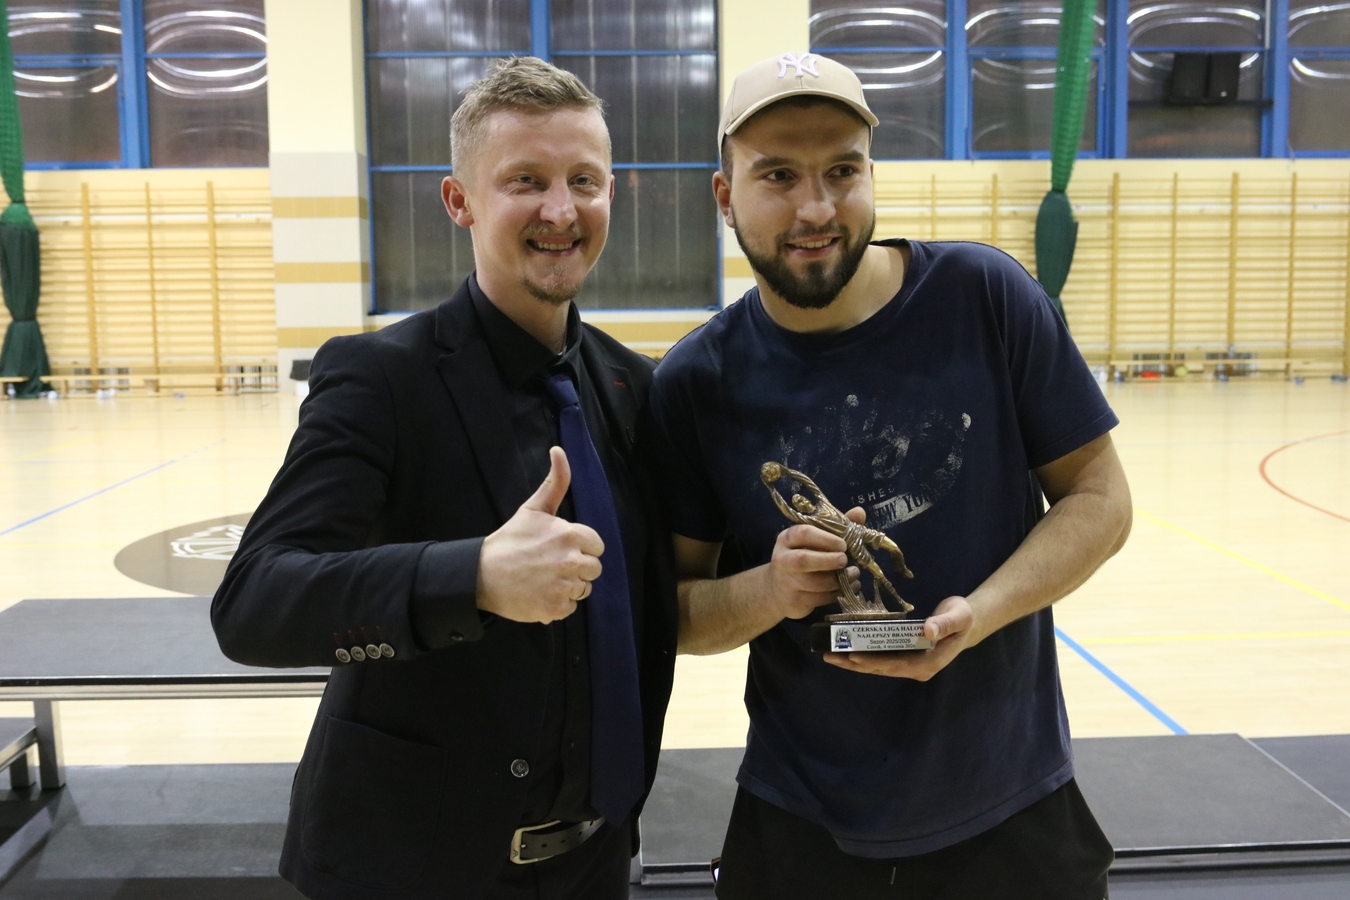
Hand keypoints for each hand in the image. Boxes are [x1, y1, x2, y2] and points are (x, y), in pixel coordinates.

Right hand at [476, 447, 602, 623]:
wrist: (482, 575)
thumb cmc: (510, 540)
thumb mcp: (533, 508)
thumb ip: (555, 482)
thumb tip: (559, 450)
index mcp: (571, 535)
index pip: (596, 545)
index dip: (581, 547)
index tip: (561, 548)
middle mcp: (572, 561)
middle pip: (593, 569)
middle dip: (578, 567)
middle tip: (552, 565)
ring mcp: (564, 587)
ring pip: (583, 589)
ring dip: (569, 586)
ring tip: (545, 579)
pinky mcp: (556, 609)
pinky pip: (571, 608)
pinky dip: (558, 604)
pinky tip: (541, 594)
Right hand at [763, 524, 857, 620]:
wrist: (777, 590)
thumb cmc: (802, 558)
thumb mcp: (816, 540)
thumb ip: (837, 527)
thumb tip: (860, 512)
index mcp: (787, 539)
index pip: (803, 533)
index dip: (825, 538)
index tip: (843, 544)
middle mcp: (783, 559)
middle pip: (803, 560)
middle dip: (828, 560)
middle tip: (845, 560)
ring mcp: (786, 582)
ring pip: (814, 583)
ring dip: (838, 580)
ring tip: (853, 575)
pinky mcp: (794, 601)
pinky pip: (818, 598)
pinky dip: (836, 594)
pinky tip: (847, 588)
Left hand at [823, 595, 974, 679]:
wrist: (967, 623)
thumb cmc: (963, 618)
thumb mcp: (958, 616)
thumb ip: (944, 623)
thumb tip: (928, 630)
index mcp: (928, 663)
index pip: (896, 665)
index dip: (873, 662)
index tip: (852, 657)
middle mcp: (917, 668)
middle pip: (882, 669)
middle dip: (855, 664)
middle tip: (830, 656)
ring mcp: (911, 665)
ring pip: (879, 666)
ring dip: (855, 662)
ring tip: (831, 655)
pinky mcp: (905, 657)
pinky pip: (881, 659)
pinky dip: (864, 655)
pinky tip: (847, 650)